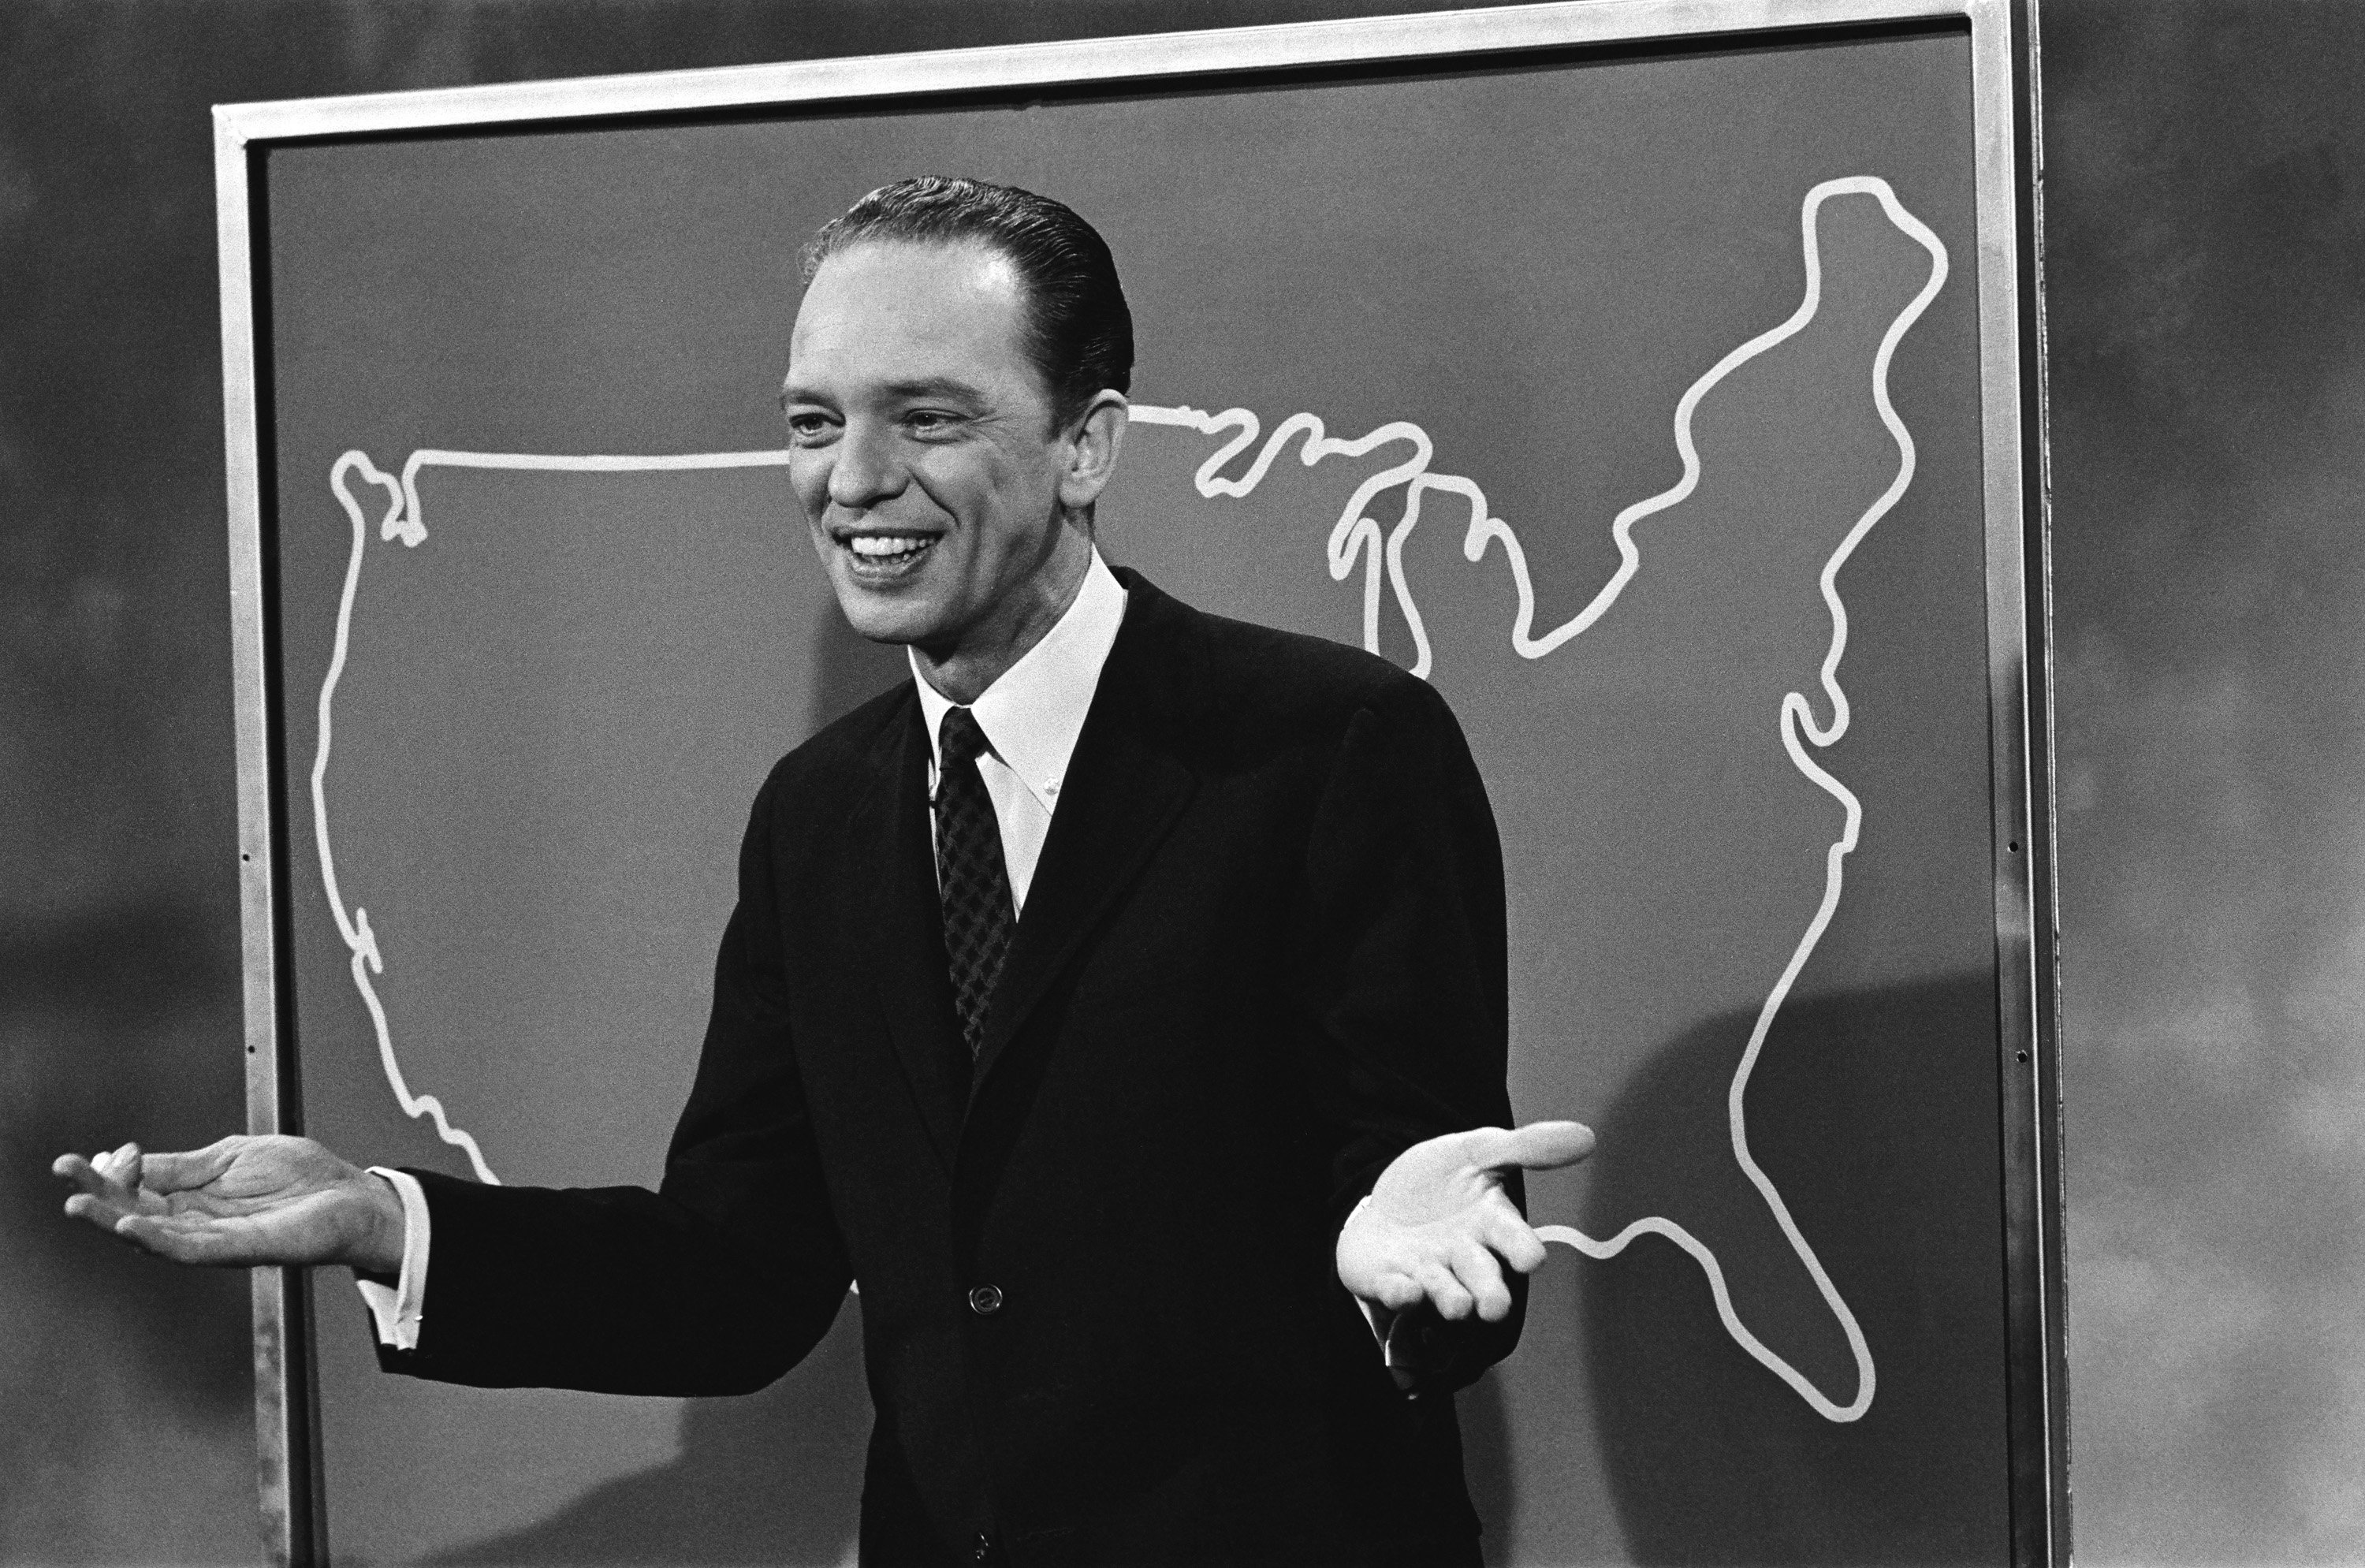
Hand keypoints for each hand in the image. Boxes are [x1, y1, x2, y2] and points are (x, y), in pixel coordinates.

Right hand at [52, 1135, 406, 1273]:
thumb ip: (182, 1164)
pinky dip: (159, 1238)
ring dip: (115, 1220)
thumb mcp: (231, 1155)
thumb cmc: (300, 1176)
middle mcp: (196, 1221)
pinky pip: (190, 1249)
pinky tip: (133, 1225)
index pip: (137, 1187)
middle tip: (64, 1176)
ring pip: (153, 1234)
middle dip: (97, 1195)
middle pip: (135, 1211)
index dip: (109, 1173)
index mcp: (193, 1195)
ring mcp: (215, 1238)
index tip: (89, 1157)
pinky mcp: (239, 1251)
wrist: (352, 1195)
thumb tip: (127, 1159)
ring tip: (81, 1205)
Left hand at [1337, 1120, 1593, 1322]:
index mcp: (1491, 1224)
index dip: (1522, 1249)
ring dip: (1451, 1300)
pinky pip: (1395, 1291)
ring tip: (1457, 1305)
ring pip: (1445, 1292)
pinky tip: (1403, 1289)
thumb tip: (1586, 1136)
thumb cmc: (1441, 1180)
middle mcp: (1464, 1256)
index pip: (1514, 1239)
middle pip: (1483, 1278)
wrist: (1385, 1199)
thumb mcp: (1478, 1151)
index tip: (1531, 1259)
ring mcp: (1427, 1272)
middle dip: (1491, 1293)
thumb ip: (1526, 1147)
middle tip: (1495, 1306)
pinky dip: (1399, 1293)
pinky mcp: (1389, 1280)